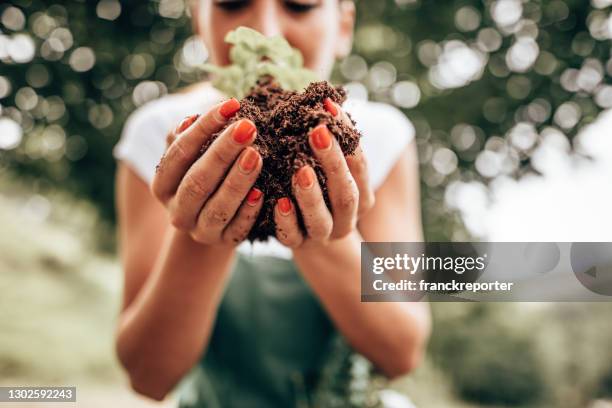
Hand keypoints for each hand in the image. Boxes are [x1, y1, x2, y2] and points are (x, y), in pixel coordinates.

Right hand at [151, 99, 264, 245]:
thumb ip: (186, 136)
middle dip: (223, 152)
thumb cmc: (202, 173)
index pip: (179, 152)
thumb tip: (190, 120)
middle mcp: (177, 210)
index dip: (204, 128)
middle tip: (247, 127)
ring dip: (237, 180)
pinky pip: (238, 229)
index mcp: (162, 184)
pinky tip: (261, 192)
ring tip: (255, 155)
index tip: (231, 105)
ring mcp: (200, 230)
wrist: (211, 218)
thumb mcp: (190, 155)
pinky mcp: (224, 242)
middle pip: (197, 180)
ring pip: (218, 207)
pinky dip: (249, 211)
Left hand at [274, 99, 374, 248]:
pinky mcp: (297, 244)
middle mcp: (347, 218)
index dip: (347, 136)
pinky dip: (286, 220)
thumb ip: (331, 141)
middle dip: (333, 162)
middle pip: (345, 193)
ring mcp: (323, 234)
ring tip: (300, 169)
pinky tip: (278, 201)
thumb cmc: (319, 188)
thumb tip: (322, 96)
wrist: (308, 234)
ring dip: (311, 194)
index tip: (328, 107)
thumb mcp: (329, 166)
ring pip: (322, 219)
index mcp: (361, 195)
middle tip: (318, 131)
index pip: (360, 164)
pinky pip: (293, 236)